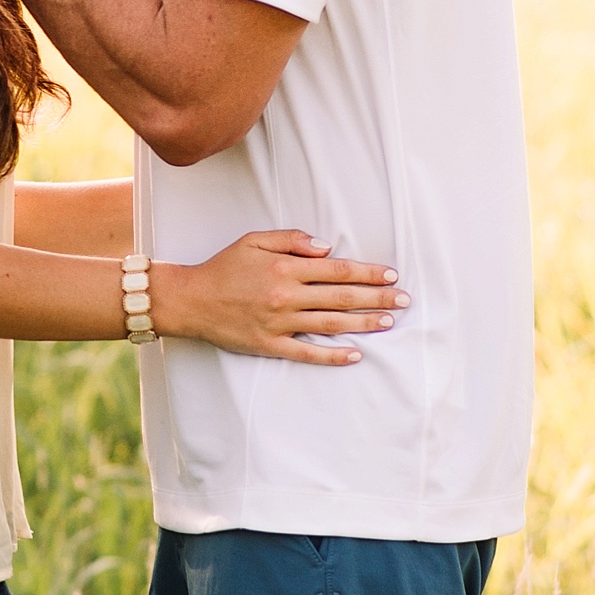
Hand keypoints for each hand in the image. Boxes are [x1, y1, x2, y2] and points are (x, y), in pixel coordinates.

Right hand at [152, 230, 406, 364]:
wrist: (190, 300)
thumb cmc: (223, 267)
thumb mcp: (253, 240)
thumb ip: (291, 240)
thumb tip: (327, 248)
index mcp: (285, 267)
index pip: (338, 270)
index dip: (368, 272)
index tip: (392, 275)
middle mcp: (286, 295)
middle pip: (342, 297)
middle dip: (377, 298)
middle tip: (404, 300)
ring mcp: (279, 322)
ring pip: (331, 324)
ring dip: (363, 323)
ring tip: (389, 322)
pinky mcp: (270, 345)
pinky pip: (307, 352)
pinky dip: (333, 355)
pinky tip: (355, 354)